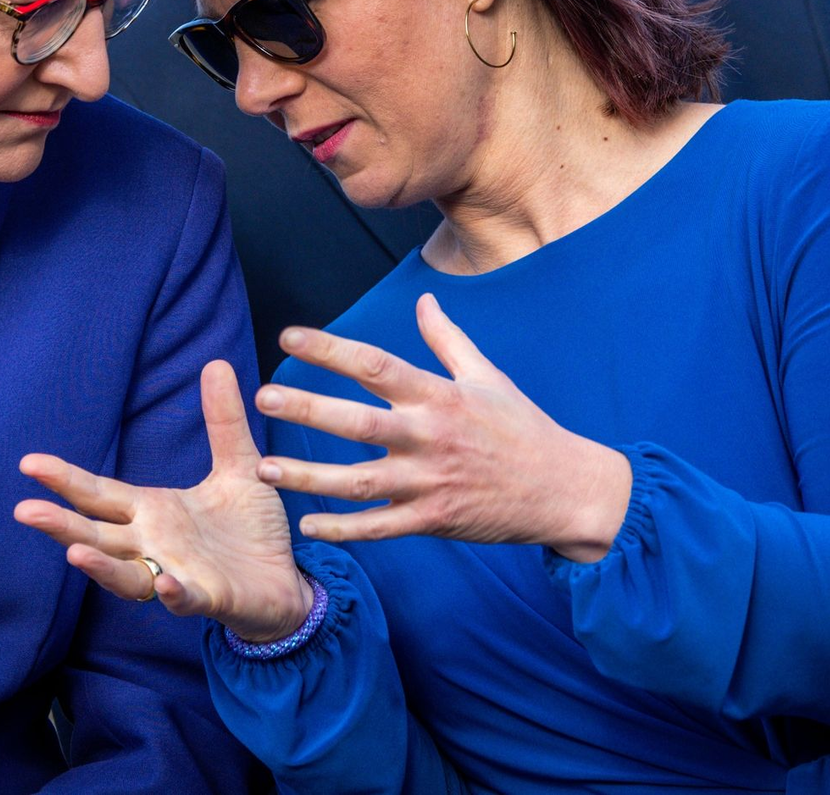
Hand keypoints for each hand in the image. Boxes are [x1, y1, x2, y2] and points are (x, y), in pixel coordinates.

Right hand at [14, 360, 312, 641]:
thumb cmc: (251, 527)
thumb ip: (223, 420)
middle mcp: (154, 544)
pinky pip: (185, 598)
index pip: (100, 493)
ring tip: (75, 553)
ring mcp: (176, 574)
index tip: (29, 463)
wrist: (285, 581)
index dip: (65, 479)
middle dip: (60, 525)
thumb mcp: (238, 465)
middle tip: (23, 511)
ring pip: (127, 575)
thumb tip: (215, 363)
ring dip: (101, 567)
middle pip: (97, 535)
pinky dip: (173, 593)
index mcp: (153, 511)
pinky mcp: (209, 598)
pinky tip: (165, 584)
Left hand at [257, 293, 632, 561]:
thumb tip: (424, 300)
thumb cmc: (523, 427)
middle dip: (308, 408)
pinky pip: (380, 528)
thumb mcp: (488, 376)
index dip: (330, 348)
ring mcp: (430, 482)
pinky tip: (307, 525)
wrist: (565, 490)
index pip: (375, 364)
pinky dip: (343, 529)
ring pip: (359, 481)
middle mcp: (430, 437)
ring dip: (309, 476)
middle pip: (358, 421)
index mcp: (440, 396)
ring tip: (263, 468)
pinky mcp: (434, 520)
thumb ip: (448, 339)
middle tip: (263, 397)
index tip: (289, 336)